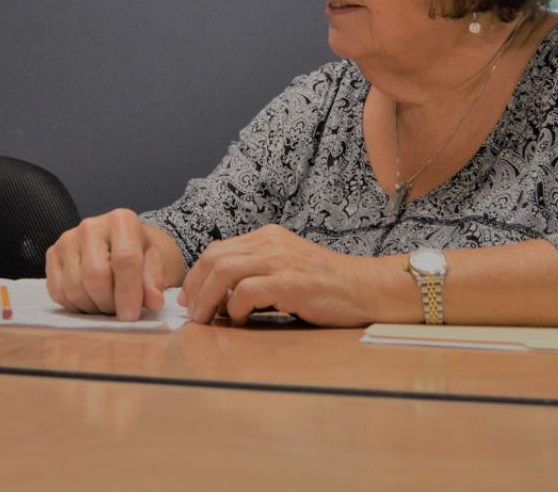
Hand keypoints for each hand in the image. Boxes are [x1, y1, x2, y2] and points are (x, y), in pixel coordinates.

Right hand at [45, 208, 168, 321]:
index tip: (131, 316)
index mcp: (122, 221)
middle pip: (95, 275)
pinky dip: (75, 306)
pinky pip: (58, 292)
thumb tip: (153, 301)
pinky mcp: (52, 254)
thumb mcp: (155, 264)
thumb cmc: (140, 255)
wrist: (121, 245)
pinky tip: (90, 300)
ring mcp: (67, 239)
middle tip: (119, 310)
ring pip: (74, 287)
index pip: (124, 259)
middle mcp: (90, 226)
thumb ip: (154, 282)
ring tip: (106, 304)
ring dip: (92, 307)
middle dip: (108, 302)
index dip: (128, 293)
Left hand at [178, 224, 386, 326]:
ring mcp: (280, 260)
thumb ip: (258, 274)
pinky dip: (234, 308)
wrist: (368, 288)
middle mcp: (270, 242)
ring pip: (223, 271)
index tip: (189, 298)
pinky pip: (247, 291)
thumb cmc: (328, 286)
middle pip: (214, 258)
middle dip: (194, 287)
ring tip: (204, 320)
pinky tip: (238, 321)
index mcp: (267, 237)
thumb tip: (221, 298)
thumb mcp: (288, 268)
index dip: (196, 275)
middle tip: (191, 313)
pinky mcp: (290, 282)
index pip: (218, 250)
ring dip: (206, 299)